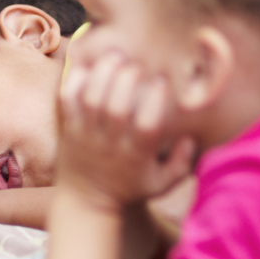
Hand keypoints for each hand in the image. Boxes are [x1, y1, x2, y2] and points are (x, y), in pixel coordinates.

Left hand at [57, 53, 195, 211]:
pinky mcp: (68, 129)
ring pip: (92, 100)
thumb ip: (181, 163)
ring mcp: (86, 136)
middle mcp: (110, 144)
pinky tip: (89, 67)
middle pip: (117, 107)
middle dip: (128, 79)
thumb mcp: (161, 184)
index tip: (161, 80)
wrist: (86, 202)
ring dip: (104, 73)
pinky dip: (76, 81)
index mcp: (136, 155)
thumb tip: (191, 137)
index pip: (147, 125)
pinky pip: (68, 101)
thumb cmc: (129, 187)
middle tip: (137, 64)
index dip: (155, 99)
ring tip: (116, 56)